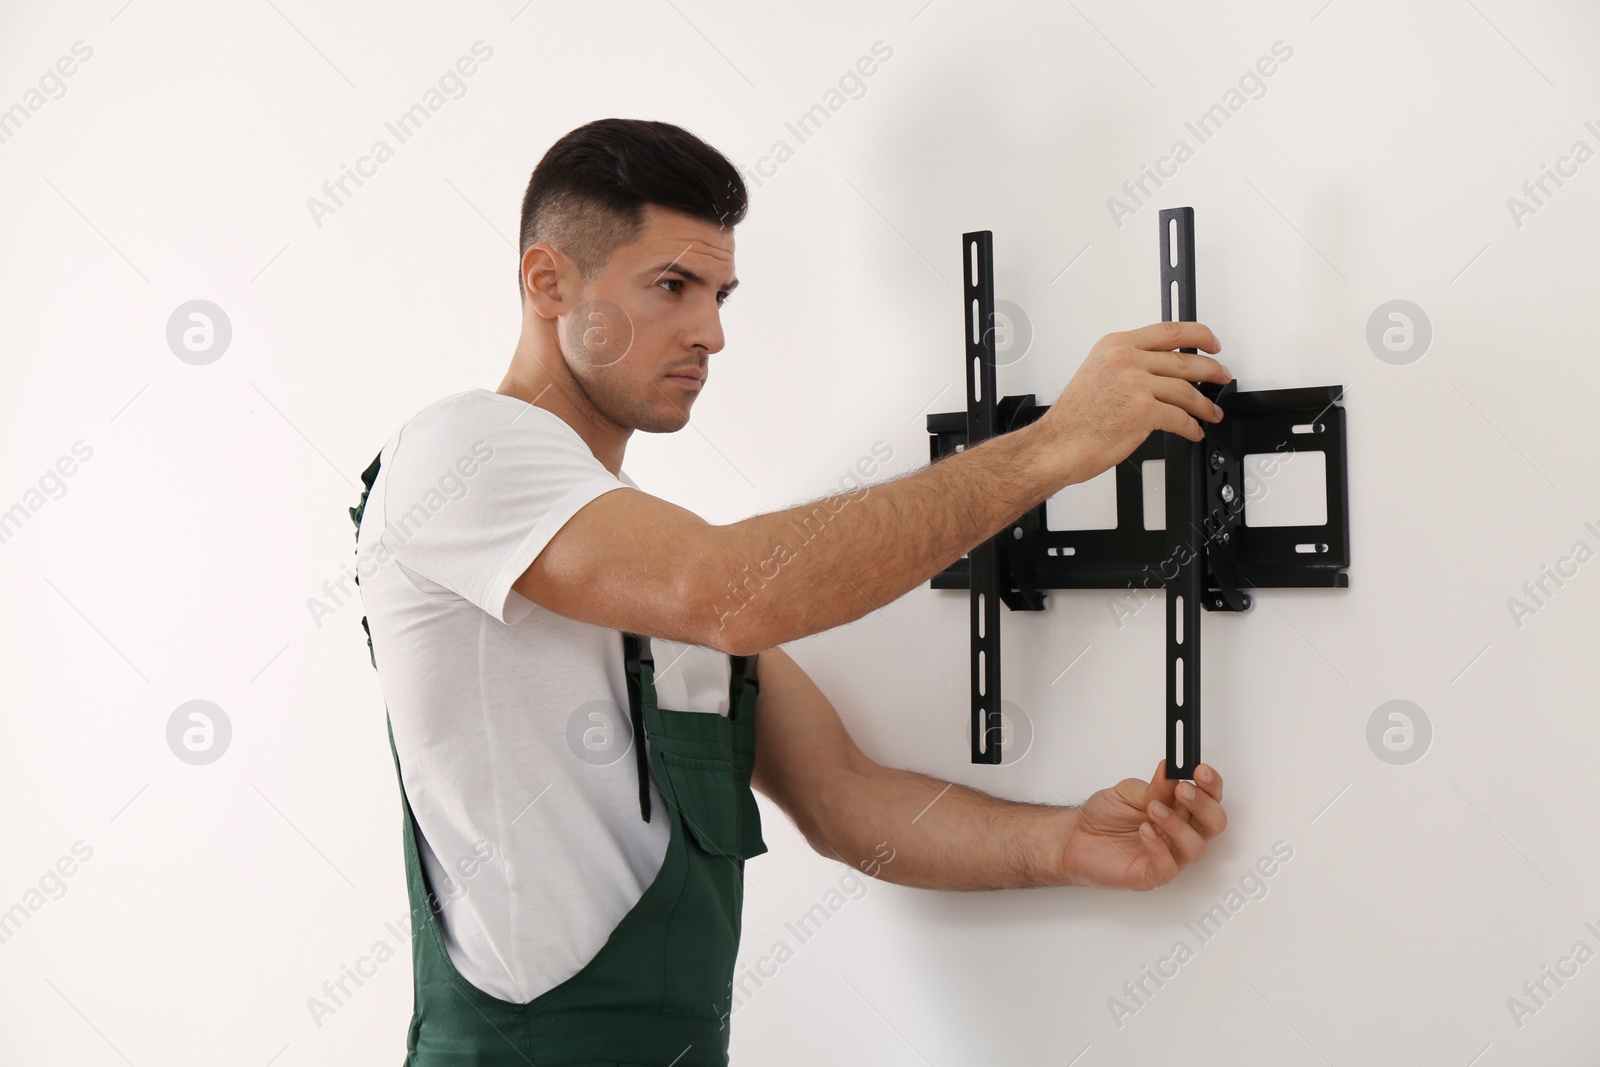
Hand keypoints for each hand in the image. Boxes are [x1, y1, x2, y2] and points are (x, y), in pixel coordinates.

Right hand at [1040, 322, 1231, 484]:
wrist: (1058, 445)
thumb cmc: (1073, 418)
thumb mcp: (1096, 373)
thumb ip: (1127, 364)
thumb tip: (1159, 370)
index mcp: (1115, 346)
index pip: (1168, 331)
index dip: (1198, 335)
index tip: (1211, 343)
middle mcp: (1126, 360)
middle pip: (1185, 359)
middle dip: (1211, 369)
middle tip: (1221, 376)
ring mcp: (1136, 384)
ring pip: (1187, 389)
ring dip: (1205, 403)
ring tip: (1211, 411)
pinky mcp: (1144, 411)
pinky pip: (1181, 417)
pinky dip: (1192, 427)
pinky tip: (1194, 430)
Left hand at [1056, 759, 1226, 890]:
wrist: (1076, 838)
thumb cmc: (1105, 816)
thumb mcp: (1128, 792)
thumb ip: (1153, 786)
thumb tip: (1170, 770)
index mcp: (1180, 809)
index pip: (1209, 798)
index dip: (1211, 784)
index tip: (1200, 770)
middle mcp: (1180, 833)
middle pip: (1214, 824)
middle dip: (1203, 805)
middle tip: (1183, 789)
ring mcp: (1170, 855)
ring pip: (1196, 847)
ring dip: (1178, 825)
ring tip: (1154, 809)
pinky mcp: (1153, 875)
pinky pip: (1168, 867)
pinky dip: (1158, 846)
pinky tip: (1144, 830)